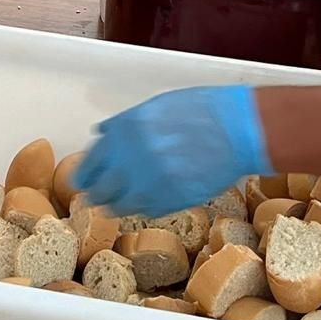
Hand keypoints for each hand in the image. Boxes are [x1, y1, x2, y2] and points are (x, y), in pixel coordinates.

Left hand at [74, 85, 271, 216]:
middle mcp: (132, 158)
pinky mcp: (171, 201)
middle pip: (98, 191)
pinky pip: (145, 212)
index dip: (85, 175)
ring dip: (118, 204)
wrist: (236, 128)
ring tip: (122, 200)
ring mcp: (151, 182)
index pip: (89, 164)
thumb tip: (100, 136)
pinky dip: (143, 208)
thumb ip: (123, 125)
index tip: (84, 181)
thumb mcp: (153, 107)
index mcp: (124, 130)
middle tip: (99, 195)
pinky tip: (149, 198)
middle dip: (97, 194)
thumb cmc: (198, 111)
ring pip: (118, 207)